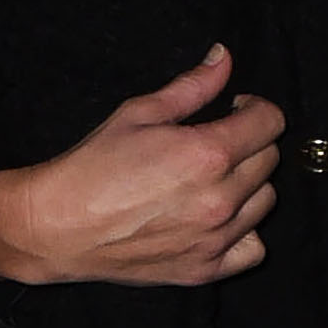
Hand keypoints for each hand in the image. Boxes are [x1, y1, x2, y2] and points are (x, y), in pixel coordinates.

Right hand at [0, 45, 280, 287]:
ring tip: (215, 181)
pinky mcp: (204, 270)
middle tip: (218, 143)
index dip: (255, 109)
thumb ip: (191, 87)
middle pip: (269, 161)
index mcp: (208, 153)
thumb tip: (223, 58)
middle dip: (250, 144)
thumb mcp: (139, 113)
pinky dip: (244, 233)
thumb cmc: (92, 167)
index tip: (236, 110)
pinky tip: (219, 220)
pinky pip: (253, 249)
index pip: (270, 123)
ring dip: (248, 186)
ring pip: (265, 203)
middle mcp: (220, 198)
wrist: (58, 227)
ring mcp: (215, 238)